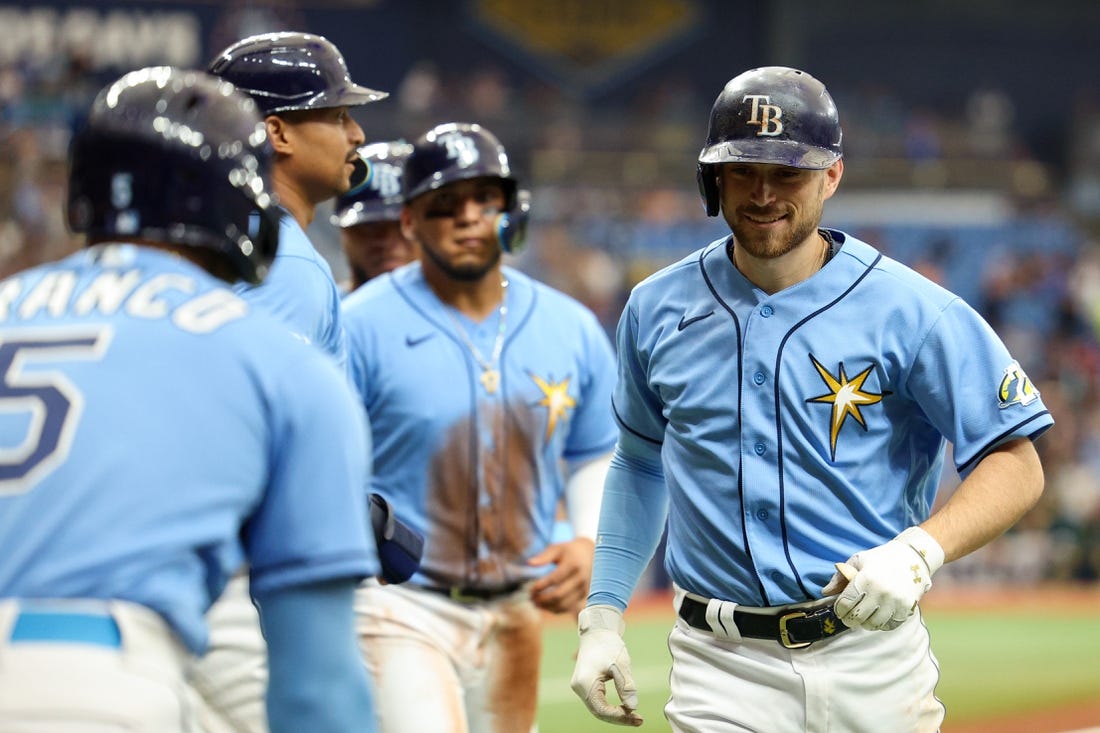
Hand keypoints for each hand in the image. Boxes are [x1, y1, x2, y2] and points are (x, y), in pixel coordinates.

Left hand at [527, 537, 593, 614]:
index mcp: (573, 564)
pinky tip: (545, 606)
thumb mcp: (557, 549)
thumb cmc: (569, 551)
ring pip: (564, 604)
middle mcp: (581, 578)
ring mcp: (584, 589)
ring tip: (535, 603)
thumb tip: (529, 563)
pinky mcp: (585, 596)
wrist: (591, 554)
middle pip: (559, 595)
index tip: (530, 589)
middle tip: (531, 598)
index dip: (540, 586)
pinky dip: (555, 609)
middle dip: (542, 599)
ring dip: (547, 607)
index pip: (554, 579)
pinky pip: (569, 608)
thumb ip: (543, 556)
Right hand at [571, 605, 643, 726]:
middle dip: (619, 718)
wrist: (597, 630)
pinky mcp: (584, 685)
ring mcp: (580, 686)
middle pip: (599, 712)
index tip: (637, 717)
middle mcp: (578, 687)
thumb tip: (633, 708)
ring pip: (598, 708)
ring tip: (635, 716)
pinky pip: (597, 702)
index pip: (602, 710)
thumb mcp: (621, 665)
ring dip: (616, 714)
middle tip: (639, 720)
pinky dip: (611, 707)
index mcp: (585, 683)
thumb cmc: (608, 645)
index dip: (620, 716)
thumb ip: (626, 687)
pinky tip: (625, 708)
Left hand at [823, 526, 944, 630]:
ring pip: (873, 625)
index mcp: (865, 579)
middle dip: (849, 618)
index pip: (845, 605)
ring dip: (865, 622)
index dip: (839, 609)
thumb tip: (825, 592)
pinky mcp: (907, 609)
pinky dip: (881, 623)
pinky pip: (889, 625)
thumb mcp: (857, 561)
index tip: (840, 608)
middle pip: (857, 618)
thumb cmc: (880, 558)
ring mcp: (895, 602)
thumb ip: (839, 577)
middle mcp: (881, 593)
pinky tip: (878, 614)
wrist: (913, 557)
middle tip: (849, 615)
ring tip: (864, 614)